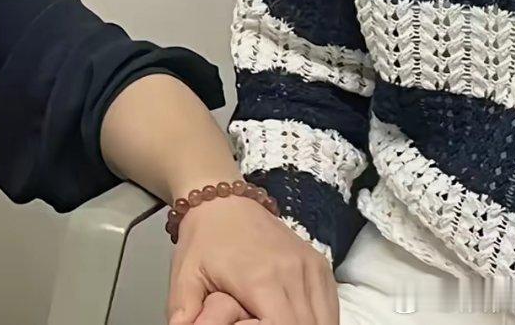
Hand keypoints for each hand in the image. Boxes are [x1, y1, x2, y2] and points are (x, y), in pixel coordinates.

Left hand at [166, 194, 339, 324]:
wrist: (223, 201)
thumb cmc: (204, 241)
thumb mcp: (184, 279)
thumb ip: (184, 313)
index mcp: (261, 278)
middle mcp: (292, 269)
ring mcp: (309, 263)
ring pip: (325, 316)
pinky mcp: (317, 261)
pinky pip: (330, 301)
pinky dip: (323, 319)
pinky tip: (305, 323)